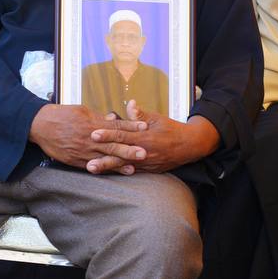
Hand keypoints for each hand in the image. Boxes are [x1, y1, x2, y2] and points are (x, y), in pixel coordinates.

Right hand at [27, 104, 146, 173]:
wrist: (40, 125)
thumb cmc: (61, 115)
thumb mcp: (81, 111)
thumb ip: (98, 117)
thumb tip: (112, 119)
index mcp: (92, 123)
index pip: (116, 125)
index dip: (131, 126)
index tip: (145, 126)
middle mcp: (89, 138)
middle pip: (113, 144)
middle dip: (129, 149)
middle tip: (145, 152)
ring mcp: (82, 151)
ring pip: (104, 158)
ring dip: (120, 163)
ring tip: (134, 168)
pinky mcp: (76, 160)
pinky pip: (93, 166)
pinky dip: (104, 169)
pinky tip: (113, 172)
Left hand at [85, 102, 218, 173]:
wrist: (190, 146)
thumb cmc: (170, 129)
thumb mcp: (156, 118)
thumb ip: (140, 114)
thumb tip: (130, 103)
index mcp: (144, 137)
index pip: (122, 135)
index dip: (107, 135)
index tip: (93, 134)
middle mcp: (144, 151)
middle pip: (120, 155)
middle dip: (103, 160)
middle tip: (87, 163)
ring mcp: (146, 163)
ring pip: (123, 166)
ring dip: (107, 168)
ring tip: (91, 169)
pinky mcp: (148, 169)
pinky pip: (131, 171)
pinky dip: (118, 172)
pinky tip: (106, 174)